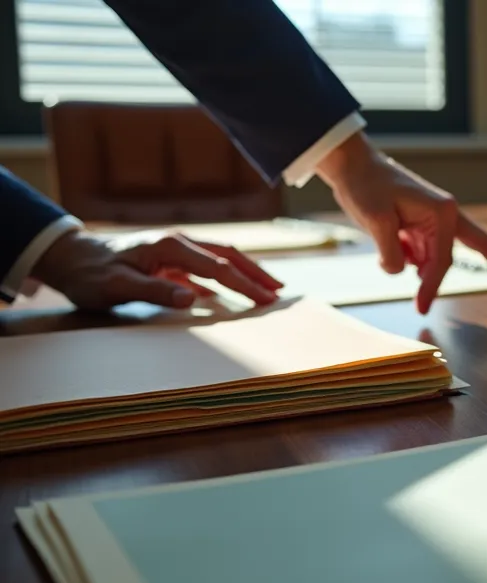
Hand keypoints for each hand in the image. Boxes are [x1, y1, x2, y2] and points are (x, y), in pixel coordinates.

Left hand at [31, 229, 281, 309]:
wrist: (69, 257)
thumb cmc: (90, 274)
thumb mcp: (117, 287)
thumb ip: (155, 292)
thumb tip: (193, 299)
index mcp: (171, 246)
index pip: (219, 267)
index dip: (245, 285)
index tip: (267, 301)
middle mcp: (178, 241)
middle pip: (229, 255)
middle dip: (256, 274)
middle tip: (280, 292)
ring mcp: (175, 248)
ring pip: (221, 257)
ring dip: (246, 271)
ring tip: (269, 287)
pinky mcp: (170, 258)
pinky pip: (206, 265)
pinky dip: (226, 276)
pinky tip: (233, 291)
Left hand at [315, 132, 486, 313]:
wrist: (353, 166)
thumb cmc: (366, 186)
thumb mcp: (375, 222)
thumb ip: (392, 255)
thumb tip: (403, 274)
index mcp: (443, 212)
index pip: (444, 260)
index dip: (433, 287)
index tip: (422, 308)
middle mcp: (446, 215)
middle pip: (470, 252)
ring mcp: (435, 221)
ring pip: (436, 257)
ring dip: (419, 264)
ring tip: (388, 237)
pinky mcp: (422, 226)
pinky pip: (421, 252)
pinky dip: (406, 257)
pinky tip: (388, 239)